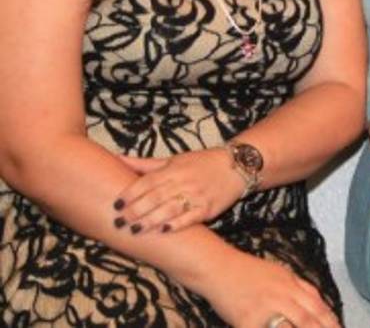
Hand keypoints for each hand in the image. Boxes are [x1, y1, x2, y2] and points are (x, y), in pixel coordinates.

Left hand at [113, 149, 244, 233]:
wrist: (236, 166)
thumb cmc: (200, 163)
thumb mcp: (172, 160)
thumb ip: (144, 164)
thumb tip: (115, 158)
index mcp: (173, 169)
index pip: (148, 181)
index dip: (131, 193)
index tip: (116, 204)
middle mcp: (184, 181)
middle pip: (156, 197)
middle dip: (136, 211)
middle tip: (119, 222)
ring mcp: (197, 195)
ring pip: (170, 209)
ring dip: (151, 221)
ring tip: (134, 231)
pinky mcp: (208, 208)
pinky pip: (190, 217)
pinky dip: (177, 224)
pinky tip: (164, 231)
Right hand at [201, 253, 340, 327]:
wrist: (218, 268)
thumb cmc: (249, 271)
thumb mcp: (281, 273)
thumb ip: (301, 288)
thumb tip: (321, 304)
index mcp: (292, 284)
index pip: (318, 306)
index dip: (331, 321)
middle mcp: (282, 296)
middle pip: (308, 319)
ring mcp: (264, 310)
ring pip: (291, 327)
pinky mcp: (246, 322)